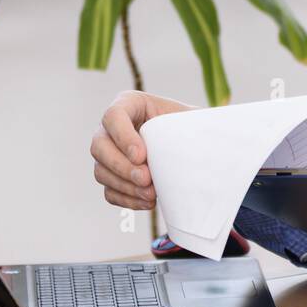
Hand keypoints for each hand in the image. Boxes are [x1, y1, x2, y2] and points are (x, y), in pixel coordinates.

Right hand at [91, 90, 192, 209]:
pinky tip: (147, 202)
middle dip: (121, 166)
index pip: (113, 116)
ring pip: (101, 171)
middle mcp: (112, 128)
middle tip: (146, 179)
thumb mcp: (194, 116)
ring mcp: (108, 153)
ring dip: (125, 186)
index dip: (123, 136)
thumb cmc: (191, 126)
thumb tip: (208, 131)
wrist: (190, 147)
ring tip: (151, 193)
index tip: (142, 156)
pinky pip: (109, 191)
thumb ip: (198, 119)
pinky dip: (126, 200)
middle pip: (98, 146)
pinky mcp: (112, 176)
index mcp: (130, 104)